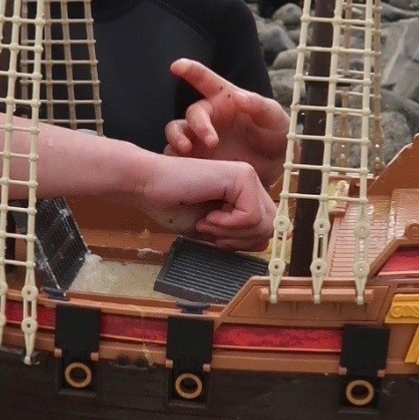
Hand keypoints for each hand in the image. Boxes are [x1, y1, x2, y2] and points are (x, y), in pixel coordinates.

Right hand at [138, 155, 276, 250]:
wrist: (149, 186)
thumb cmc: (173, 206)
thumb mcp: (212, 230)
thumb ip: (237, 236)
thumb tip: (264, 243)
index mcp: (244, 192)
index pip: (266, 227)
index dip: (244, 242)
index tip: (217, 238)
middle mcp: (250, 181)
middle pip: (270, 226)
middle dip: (242, 241)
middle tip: (213, 235)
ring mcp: (247, 176)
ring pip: (264, 224)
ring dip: (232, 234)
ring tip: (207, 224)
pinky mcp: (241, 176)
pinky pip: (251, 217)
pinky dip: (228, 225)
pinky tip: (208, 216)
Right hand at [165, 59, 288, 183]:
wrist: (276, 167)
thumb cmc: (275, 134)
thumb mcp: (274, 117)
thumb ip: (258, 105)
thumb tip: (239, 97)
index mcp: (225, 99)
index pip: (206, 81)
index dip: (191, 71)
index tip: (177, 66)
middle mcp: (210, 116)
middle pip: (193, 113)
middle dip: (198, 125)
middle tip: (211, 141)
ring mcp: (200, 137)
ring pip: (177, 131)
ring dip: (178, 138)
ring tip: (185, 150)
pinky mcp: (197, 158)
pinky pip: (177, 155)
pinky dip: (175, 159)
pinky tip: (181, 167)